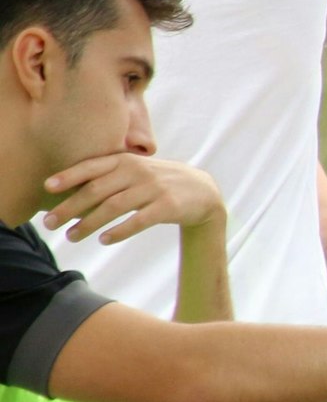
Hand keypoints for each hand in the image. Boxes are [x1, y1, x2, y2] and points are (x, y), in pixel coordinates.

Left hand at [43, 155, 221, 244]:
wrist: (203, 192)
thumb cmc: (159, 184)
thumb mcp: (137, 171)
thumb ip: (109, 176)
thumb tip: (68, 192)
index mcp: (127, 161)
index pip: (92, 167)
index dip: (69, 176)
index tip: (47, 187)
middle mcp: (138, 172)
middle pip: (97, 190)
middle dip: (70, 207)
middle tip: (49, 223)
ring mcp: (154, 188)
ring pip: (114, 206)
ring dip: (89, 223)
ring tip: (71, 237)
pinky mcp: (168, 206)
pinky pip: (139, 220)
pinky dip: (119, 230)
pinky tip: (104, 240)